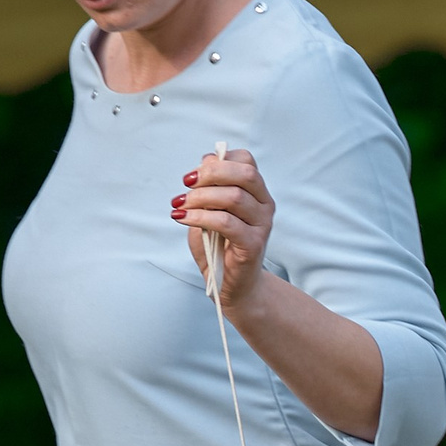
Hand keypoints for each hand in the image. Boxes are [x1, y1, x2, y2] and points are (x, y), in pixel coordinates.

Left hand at [171, 149, 273, 311]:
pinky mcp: (253, 244)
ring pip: (234, 197)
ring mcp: (262, 225)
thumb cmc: (218, 245)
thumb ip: (208, 186)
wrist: (230, 284)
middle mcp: (264, 205)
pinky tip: (183, 218)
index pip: (246, 160)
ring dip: (201, 197)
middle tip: (187, 184)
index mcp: (256, 192)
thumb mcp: (208, 209)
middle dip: (211, 173)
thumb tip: (203, 164)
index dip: (218, 160)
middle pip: (245, 173)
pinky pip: (226, 222)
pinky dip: (200, 217)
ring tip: (181, 205)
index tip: (194, 175)